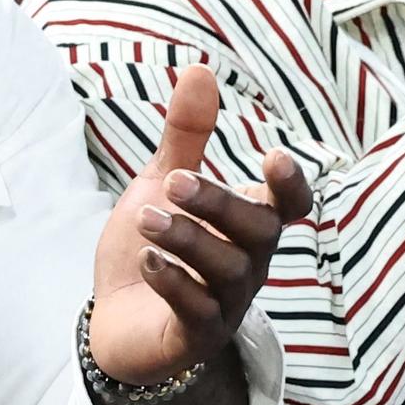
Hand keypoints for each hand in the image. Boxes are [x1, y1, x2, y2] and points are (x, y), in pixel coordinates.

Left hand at [88, 65, 311, 383]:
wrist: (114, 320)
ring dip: (187, 239)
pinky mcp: (196, 335)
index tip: (273, 156)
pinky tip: (146, 261)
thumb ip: (185, 137)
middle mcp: (248, 264)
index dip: (290, 184)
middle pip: (258, 233)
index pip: (290, 206)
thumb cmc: (152, 247)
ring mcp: (226, 303)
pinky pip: (198, 311)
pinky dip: (173, 283)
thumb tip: (198, 68)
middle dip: (219, 204)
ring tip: (145, 217)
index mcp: (247, 226)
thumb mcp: (162, 186)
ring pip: (228, 270)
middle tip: (173, 182)